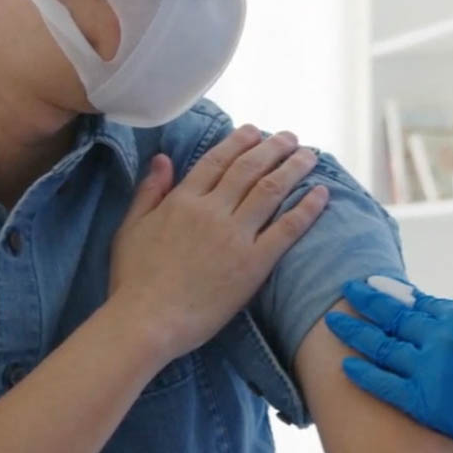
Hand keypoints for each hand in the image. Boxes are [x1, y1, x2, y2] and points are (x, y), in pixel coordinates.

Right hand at [109, 125, 328, 363]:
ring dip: (294, 168)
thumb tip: (163, 158)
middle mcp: (212, 211)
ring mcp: (235, 236)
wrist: (146, 321)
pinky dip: (306, 208)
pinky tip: (321, 192)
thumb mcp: (130, 228)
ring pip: (271, 190)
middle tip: (292, 137)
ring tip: (310, 155)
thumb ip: (150, 191)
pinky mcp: (254, 263)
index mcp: (183, 201)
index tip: (257, 131)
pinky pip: (287, 228)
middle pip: (250, 168)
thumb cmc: (133, 281)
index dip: (240, 141)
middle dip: (274, 148)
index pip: (218, 160)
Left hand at [326, 279, 452, 452]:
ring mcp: (430, 368)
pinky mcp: (424, 400)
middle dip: (366, 301)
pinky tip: (345, 365)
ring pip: (381, 344)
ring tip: (333, 321)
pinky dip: (362, 373)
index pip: (415, 299)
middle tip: (346, 290)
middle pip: (392, 314)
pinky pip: (383, 382)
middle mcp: (442, 336)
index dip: (389, 292)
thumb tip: (426, 322)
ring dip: (354, 331)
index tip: (371, 285)